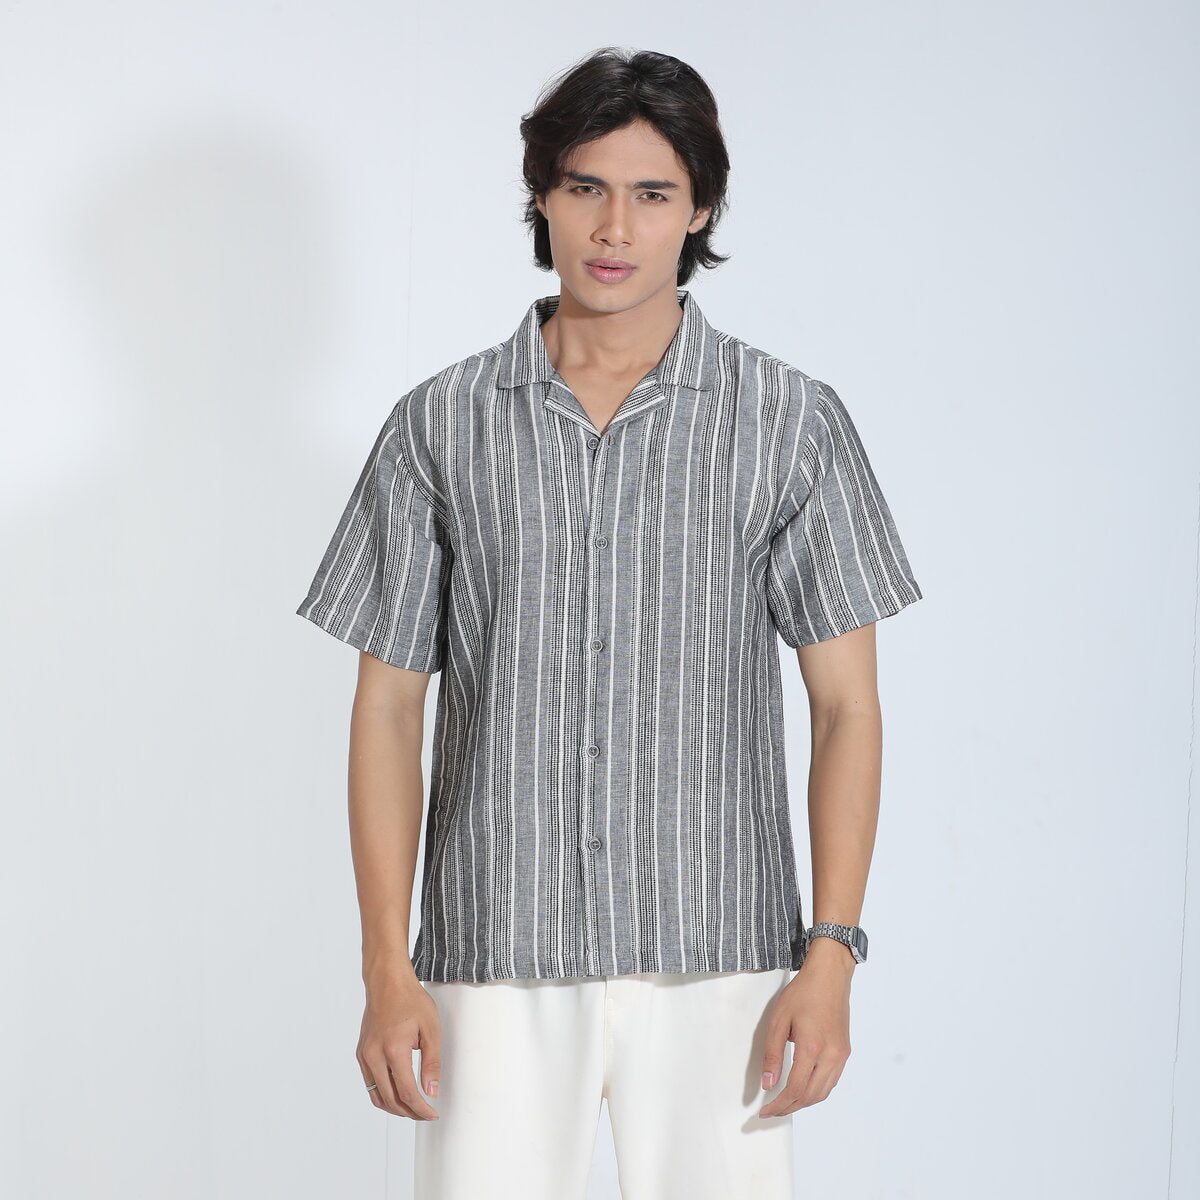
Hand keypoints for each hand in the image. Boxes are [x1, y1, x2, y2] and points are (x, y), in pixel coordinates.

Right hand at [356, 974, 441, 1119]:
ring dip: (394, 1107)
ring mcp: (364, 1056)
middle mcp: (374, 1056)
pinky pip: (370, 1083)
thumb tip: (432, 1092)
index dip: (421, 1109)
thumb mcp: (431, 1029)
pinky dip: (384, 1094)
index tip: (433, 1114)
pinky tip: (398, 1092)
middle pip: (390, 1100)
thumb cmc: (411, 1001)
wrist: (387, 983)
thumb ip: (432, 1063)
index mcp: (393, 1050)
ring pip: (376, 1096)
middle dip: (409, 1112)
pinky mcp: (361, 1054)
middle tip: (425, 1114)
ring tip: (413, 1108)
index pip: (407, 1093)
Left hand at [758, 940, 853, 1116]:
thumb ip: (772, 1054)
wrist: (829, 976)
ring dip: (803, 1102)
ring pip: (823, 1092)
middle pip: (810, 1096)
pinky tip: (803, 1087)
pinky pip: (831, 1081)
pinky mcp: (845, 1052)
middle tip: (771, 1110)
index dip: (778, 1105)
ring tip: (785, 1102)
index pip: (795, 1090)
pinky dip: (816, 1091)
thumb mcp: (779, 1020)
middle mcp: (831, 1056)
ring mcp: (841, 1055)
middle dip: (789, 1107)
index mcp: (812, 1048)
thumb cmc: (803, 993)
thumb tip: (768, 1084)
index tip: (764, 1111)